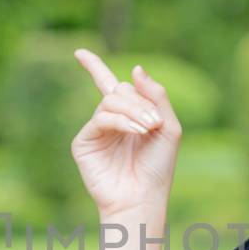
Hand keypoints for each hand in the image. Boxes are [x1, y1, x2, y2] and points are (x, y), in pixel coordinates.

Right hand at [69, 49, 182, 218]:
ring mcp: (95, 131)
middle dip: (138, 102)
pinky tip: (136, 131)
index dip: (93, 67)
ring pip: (110, 102)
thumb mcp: (169, 126)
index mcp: (127, 115)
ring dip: (133, 111)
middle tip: (154, 122)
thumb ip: (157, 96)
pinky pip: (101, 119)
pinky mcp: (84, 143)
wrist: (143, 197)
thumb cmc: (158, 167)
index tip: (79, 52)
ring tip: (148, 129)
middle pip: (118, 91)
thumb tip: (135, 69)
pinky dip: (121, 122)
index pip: (109, 85)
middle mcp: (109, 121)